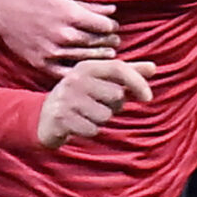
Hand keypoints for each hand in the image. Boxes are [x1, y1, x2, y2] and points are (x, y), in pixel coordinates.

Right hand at [0, 0, 117, 73]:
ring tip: (107, 54)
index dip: (112, 27)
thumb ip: (89, 6)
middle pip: (97, 43)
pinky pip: (64, 72)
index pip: (104, 26)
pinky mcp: (40, 63)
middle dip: (109, 42)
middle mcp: (63, 35)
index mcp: (71, 15)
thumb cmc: (35, 0)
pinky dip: (78, 71)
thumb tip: (112, 10)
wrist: (3, 11)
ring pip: (85, 58)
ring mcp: (51, 51)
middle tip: (115, 42)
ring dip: (99, 57)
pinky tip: (86, 69)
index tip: (113, 27)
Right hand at [38, 57, 152, 148]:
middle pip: (116, 96)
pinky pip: (92, 129)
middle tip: (99, 105)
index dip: (138, 82)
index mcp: (88, 66)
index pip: (119, 68)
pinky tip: (79, 124)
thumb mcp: (101, 80)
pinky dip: (90, 130)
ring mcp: (66, 98)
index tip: (148, 98)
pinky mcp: (60, 118)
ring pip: (105, 115)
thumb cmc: (82, 96)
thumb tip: (154, 68)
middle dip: (115, 106)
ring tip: (87, 114)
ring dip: (102, 119)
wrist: (43, 116)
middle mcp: (75, 79)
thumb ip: (128, 73)